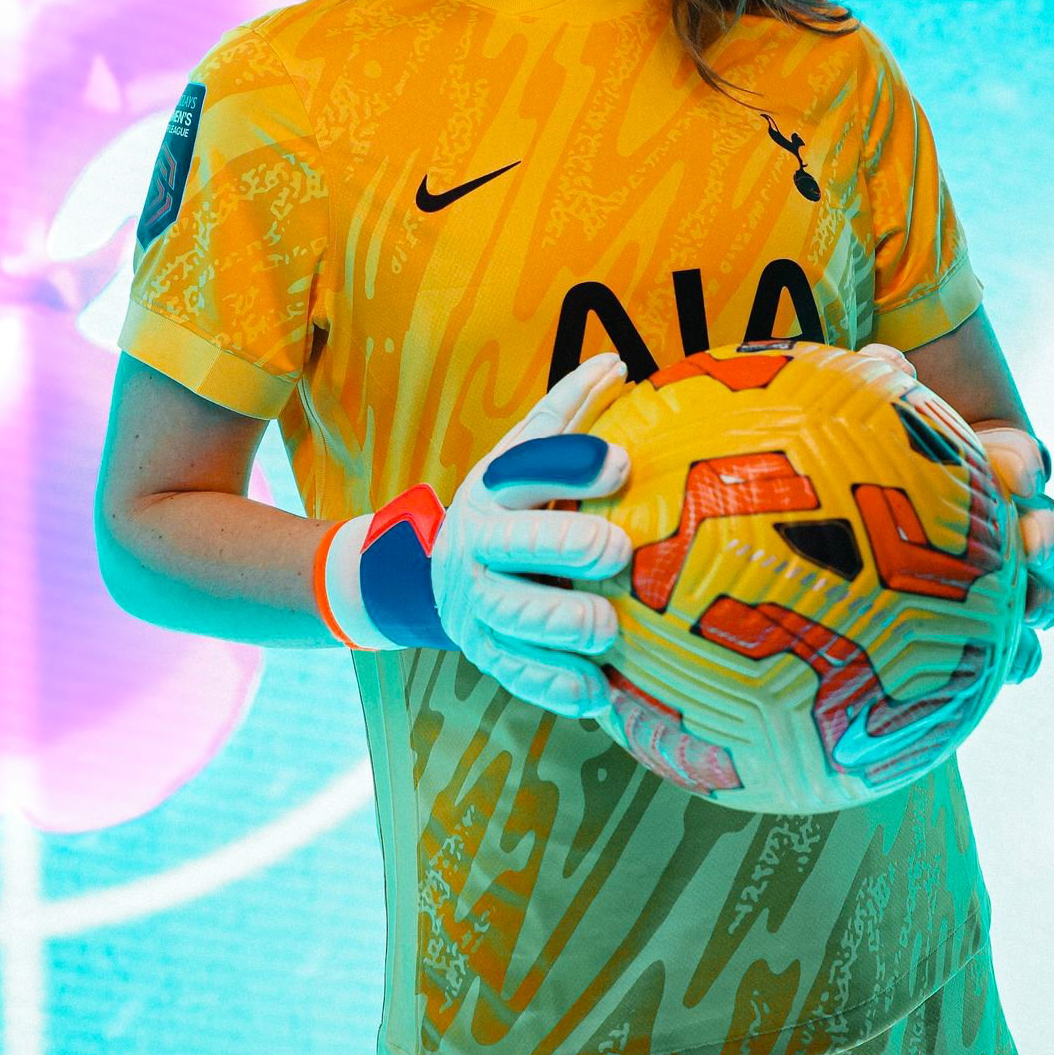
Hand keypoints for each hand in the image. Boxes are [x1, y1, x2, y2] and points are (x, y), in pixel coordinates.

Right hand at [429, 352, 635, 718]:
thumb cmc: (505, 510)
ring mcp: (478, 606)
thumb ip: (566, 415)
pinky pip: (520, 676)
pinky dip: (558, 687)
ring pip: (516, 617)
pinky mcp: (487, 656)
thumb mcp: (518, 458)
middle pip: (516, 547)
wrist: (431, 577)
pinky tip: (598, 692)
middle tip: (618, 552)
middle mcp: (477, 548)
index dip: (572, 466)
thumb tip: (617, 362)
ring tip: (609, 628)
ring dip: (565, 623)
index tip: (622, 465)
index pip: (526, 470)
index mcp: (492, 494)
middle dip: (568, 547)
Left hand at [858, 345, 1053, 685]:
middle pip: (1051, 528)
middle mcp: (1010, 522)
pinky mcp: (983, 626)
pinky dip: (1020, 655)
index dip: (1024, 463)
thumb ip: (882, 382)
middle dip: (1048, 532)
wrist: (862, 513)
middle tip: (1028, 540)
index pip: (1024, 460)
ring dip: (1044, 597)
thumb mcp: (876, 417)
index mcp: (993, 467)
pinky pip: (1014, 646)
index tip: (1015, 468)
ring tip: (1027, 608)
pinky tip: (1009, 666)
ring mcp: (1002, 576)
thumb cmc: (876, 457)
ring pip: (1046, 589)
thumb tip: (887, 362)